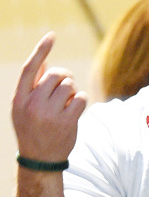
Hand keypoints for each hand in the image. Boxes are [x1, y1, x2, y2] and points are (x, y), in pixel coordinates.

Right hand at [12, 32, 86, 162]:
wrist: (40, 160)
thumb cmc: (33, 129)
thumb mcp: (24, 108)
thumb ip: (33, 85)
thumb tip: (44, 62)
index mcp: (19, 99)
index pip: (29, 69)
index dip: (41, 50)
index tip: (51, 36)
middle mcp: (32, 105)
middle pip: (56, 74)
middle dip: (64, 78)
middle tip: (65, 89)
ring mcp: (49, 114)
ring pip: (70, 85)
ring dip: (72, 91)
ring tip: (65, 105)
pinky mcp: (66, 122)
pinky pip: (80, 98)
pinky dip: (80, 102)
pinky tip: (73, 112)